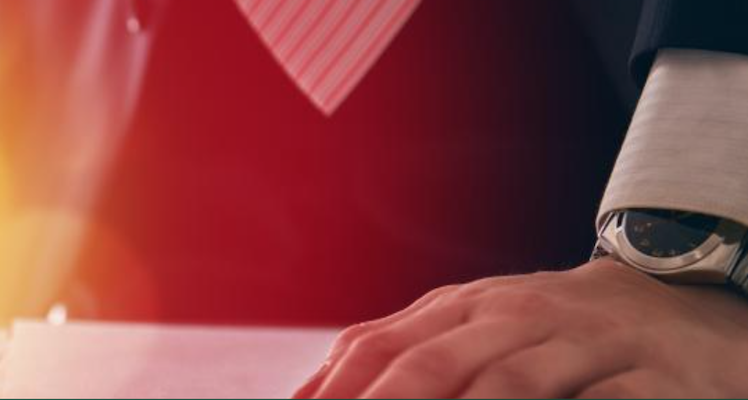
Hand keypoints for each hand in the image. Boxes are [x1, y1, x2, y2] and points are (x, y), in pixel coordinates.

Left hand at [293, 258, 747, 397]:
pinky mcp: (647, 377)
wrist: (673, 307)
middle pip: (434, 364)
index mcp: (461, 308)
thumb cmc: (548, 329)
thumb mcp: (470, 328)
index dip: (334, 390)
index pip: (379, 345)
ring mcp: (581, 344)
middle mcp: (515, 318)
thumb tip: (310, 394)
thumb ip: (396, 351)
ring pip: (510, 386)